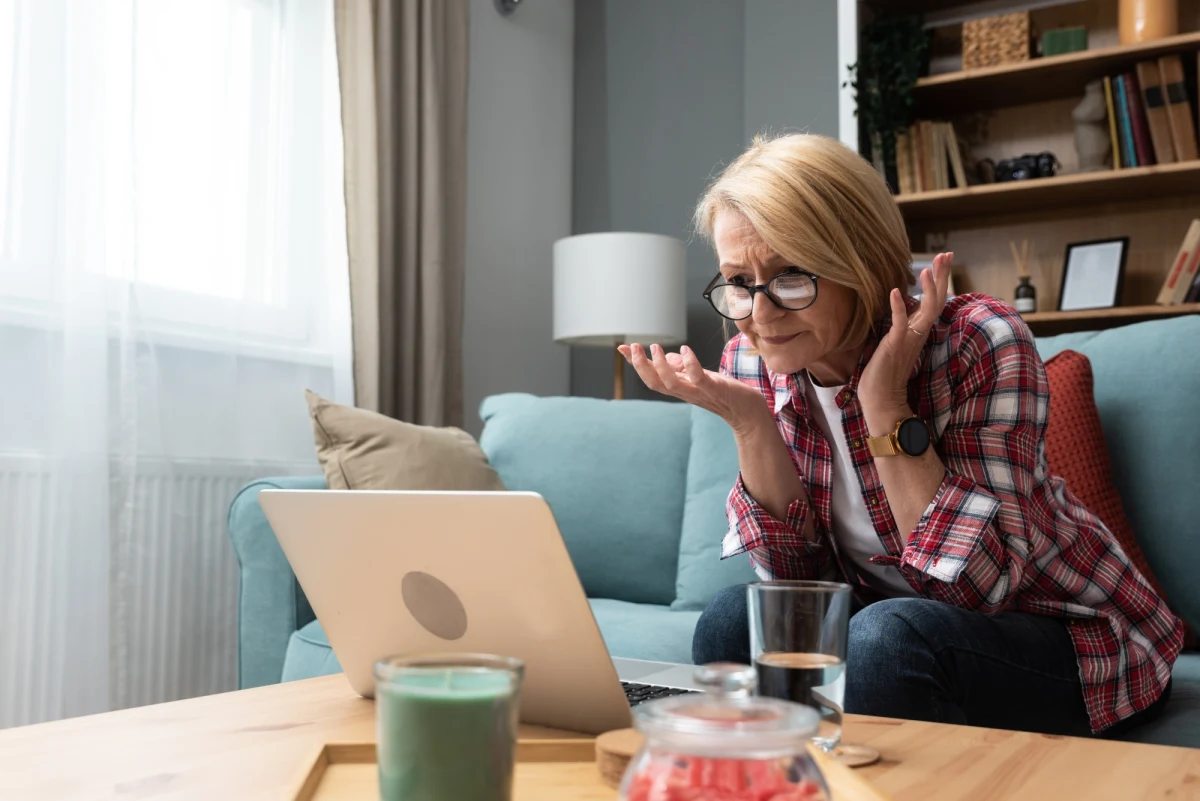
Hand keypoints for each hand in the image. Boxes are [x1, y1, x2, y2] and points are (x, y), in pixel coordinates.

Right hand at [617, 343, 767, 429]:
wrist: (748, 413)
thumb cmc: (726, 394)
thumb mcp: (701, 377)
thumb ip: (684, 368)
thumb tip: (669, 356)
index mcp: (680, 388)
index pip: (652, 377)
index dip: (636, 364)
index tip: (622, 348)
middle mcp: (685, 392)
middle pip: (654, 383)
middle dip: (640, 366)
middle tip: (634, 347)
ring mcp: (699, 392)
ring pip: (670, 384)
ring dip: (659, 366)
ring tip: (654, 347)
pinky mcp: (715, 390)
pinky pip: (698, 379)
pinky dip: (690, 365)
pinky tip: (686, 350)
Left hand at [858, 252, 952, 429]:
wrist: (881, 400)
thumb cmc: (884, 374)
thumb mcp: (894, 343)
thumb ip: (902, 326)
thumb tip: (903, 309)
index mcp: (918, 331)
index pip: (933, 301)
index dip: (939, 280)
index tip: (943, 259)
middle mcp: (918, 333)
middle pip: (937, 300)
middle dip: (941, 277)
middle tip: (946, 254)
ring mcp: (908, 339)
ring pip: (925, 310)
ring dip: (928, 289)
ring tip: (927, 268)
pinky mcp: (895, 345)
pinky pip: (900, 324)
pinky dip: (898, 307)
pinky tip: (894, 291)